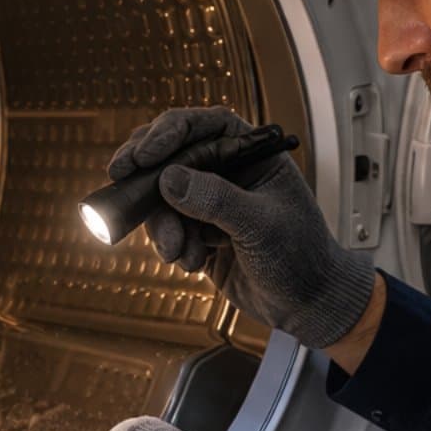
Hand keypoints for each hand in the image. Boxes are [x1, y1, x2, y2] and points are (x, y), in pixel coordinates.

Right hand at [107, 107, 375, 348]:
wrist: (309, 305)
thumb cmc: (303, 258)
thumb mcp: (261, 225)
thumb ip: (217, 200)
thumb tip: (169, 179)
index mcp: (254, 155)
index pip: (206, 126)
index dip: (169, 132)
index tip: (144, 154)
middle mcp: (231, 173)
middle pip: (174, 156)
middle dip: (148, 174)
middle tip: (122, 181)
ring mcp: (214, 204)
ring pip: (166, 198)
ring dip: (163, 224)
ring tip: (177, 251)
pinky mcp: (202, 234)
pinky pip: (171, 228)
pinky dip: (173, 245)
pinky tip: (191, 262)